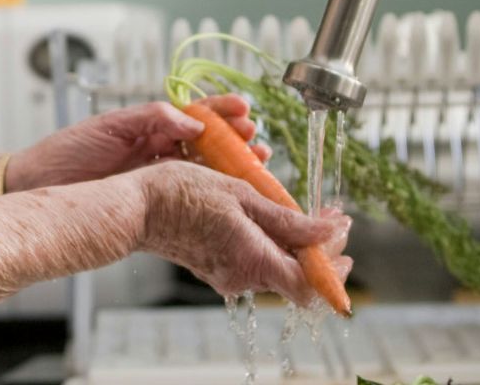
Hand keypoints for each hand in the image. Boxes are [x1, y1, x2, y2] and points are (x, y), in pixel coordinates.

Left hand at [6, 95, 267, 191]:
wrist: (38, 186)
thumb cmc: (66, 152)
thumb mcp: (109, 126)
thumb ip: (151, 118)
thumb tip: (192, 120)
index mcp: (148, 125)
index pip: (194, 113)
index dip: (220, 111)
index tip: (244, 110)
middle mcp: (157, 149)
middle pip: (208, 142)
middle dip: (235, 139)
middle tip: (256, 141)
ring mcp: (156, 176)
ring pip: (204, 169)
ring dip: (232, 165)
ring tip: (256, 163)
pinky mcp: (152, 201)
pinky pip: (188, 194)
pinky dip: (212, 192)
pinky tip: (230, 192)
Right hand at [134, 162, 351, 304]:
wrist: (136, 207)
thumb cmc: (182, 194)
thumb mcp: (241, 195)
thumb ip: (287, 220)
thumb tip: (328, 232)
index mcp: (253, 260)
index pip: (310, 285)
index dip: (333, 266)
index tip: (342, 234)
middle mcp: (242, 277)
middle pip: (296, 276)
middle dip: (320, 249)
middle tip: (330, 219)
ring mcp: (228, 275)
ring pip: (277, 267)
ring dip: (296, 243)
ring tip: (302, 212)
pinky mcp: (216, 268)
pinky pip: (255, 260)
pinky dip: (272, 243)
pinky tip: (270, 217)